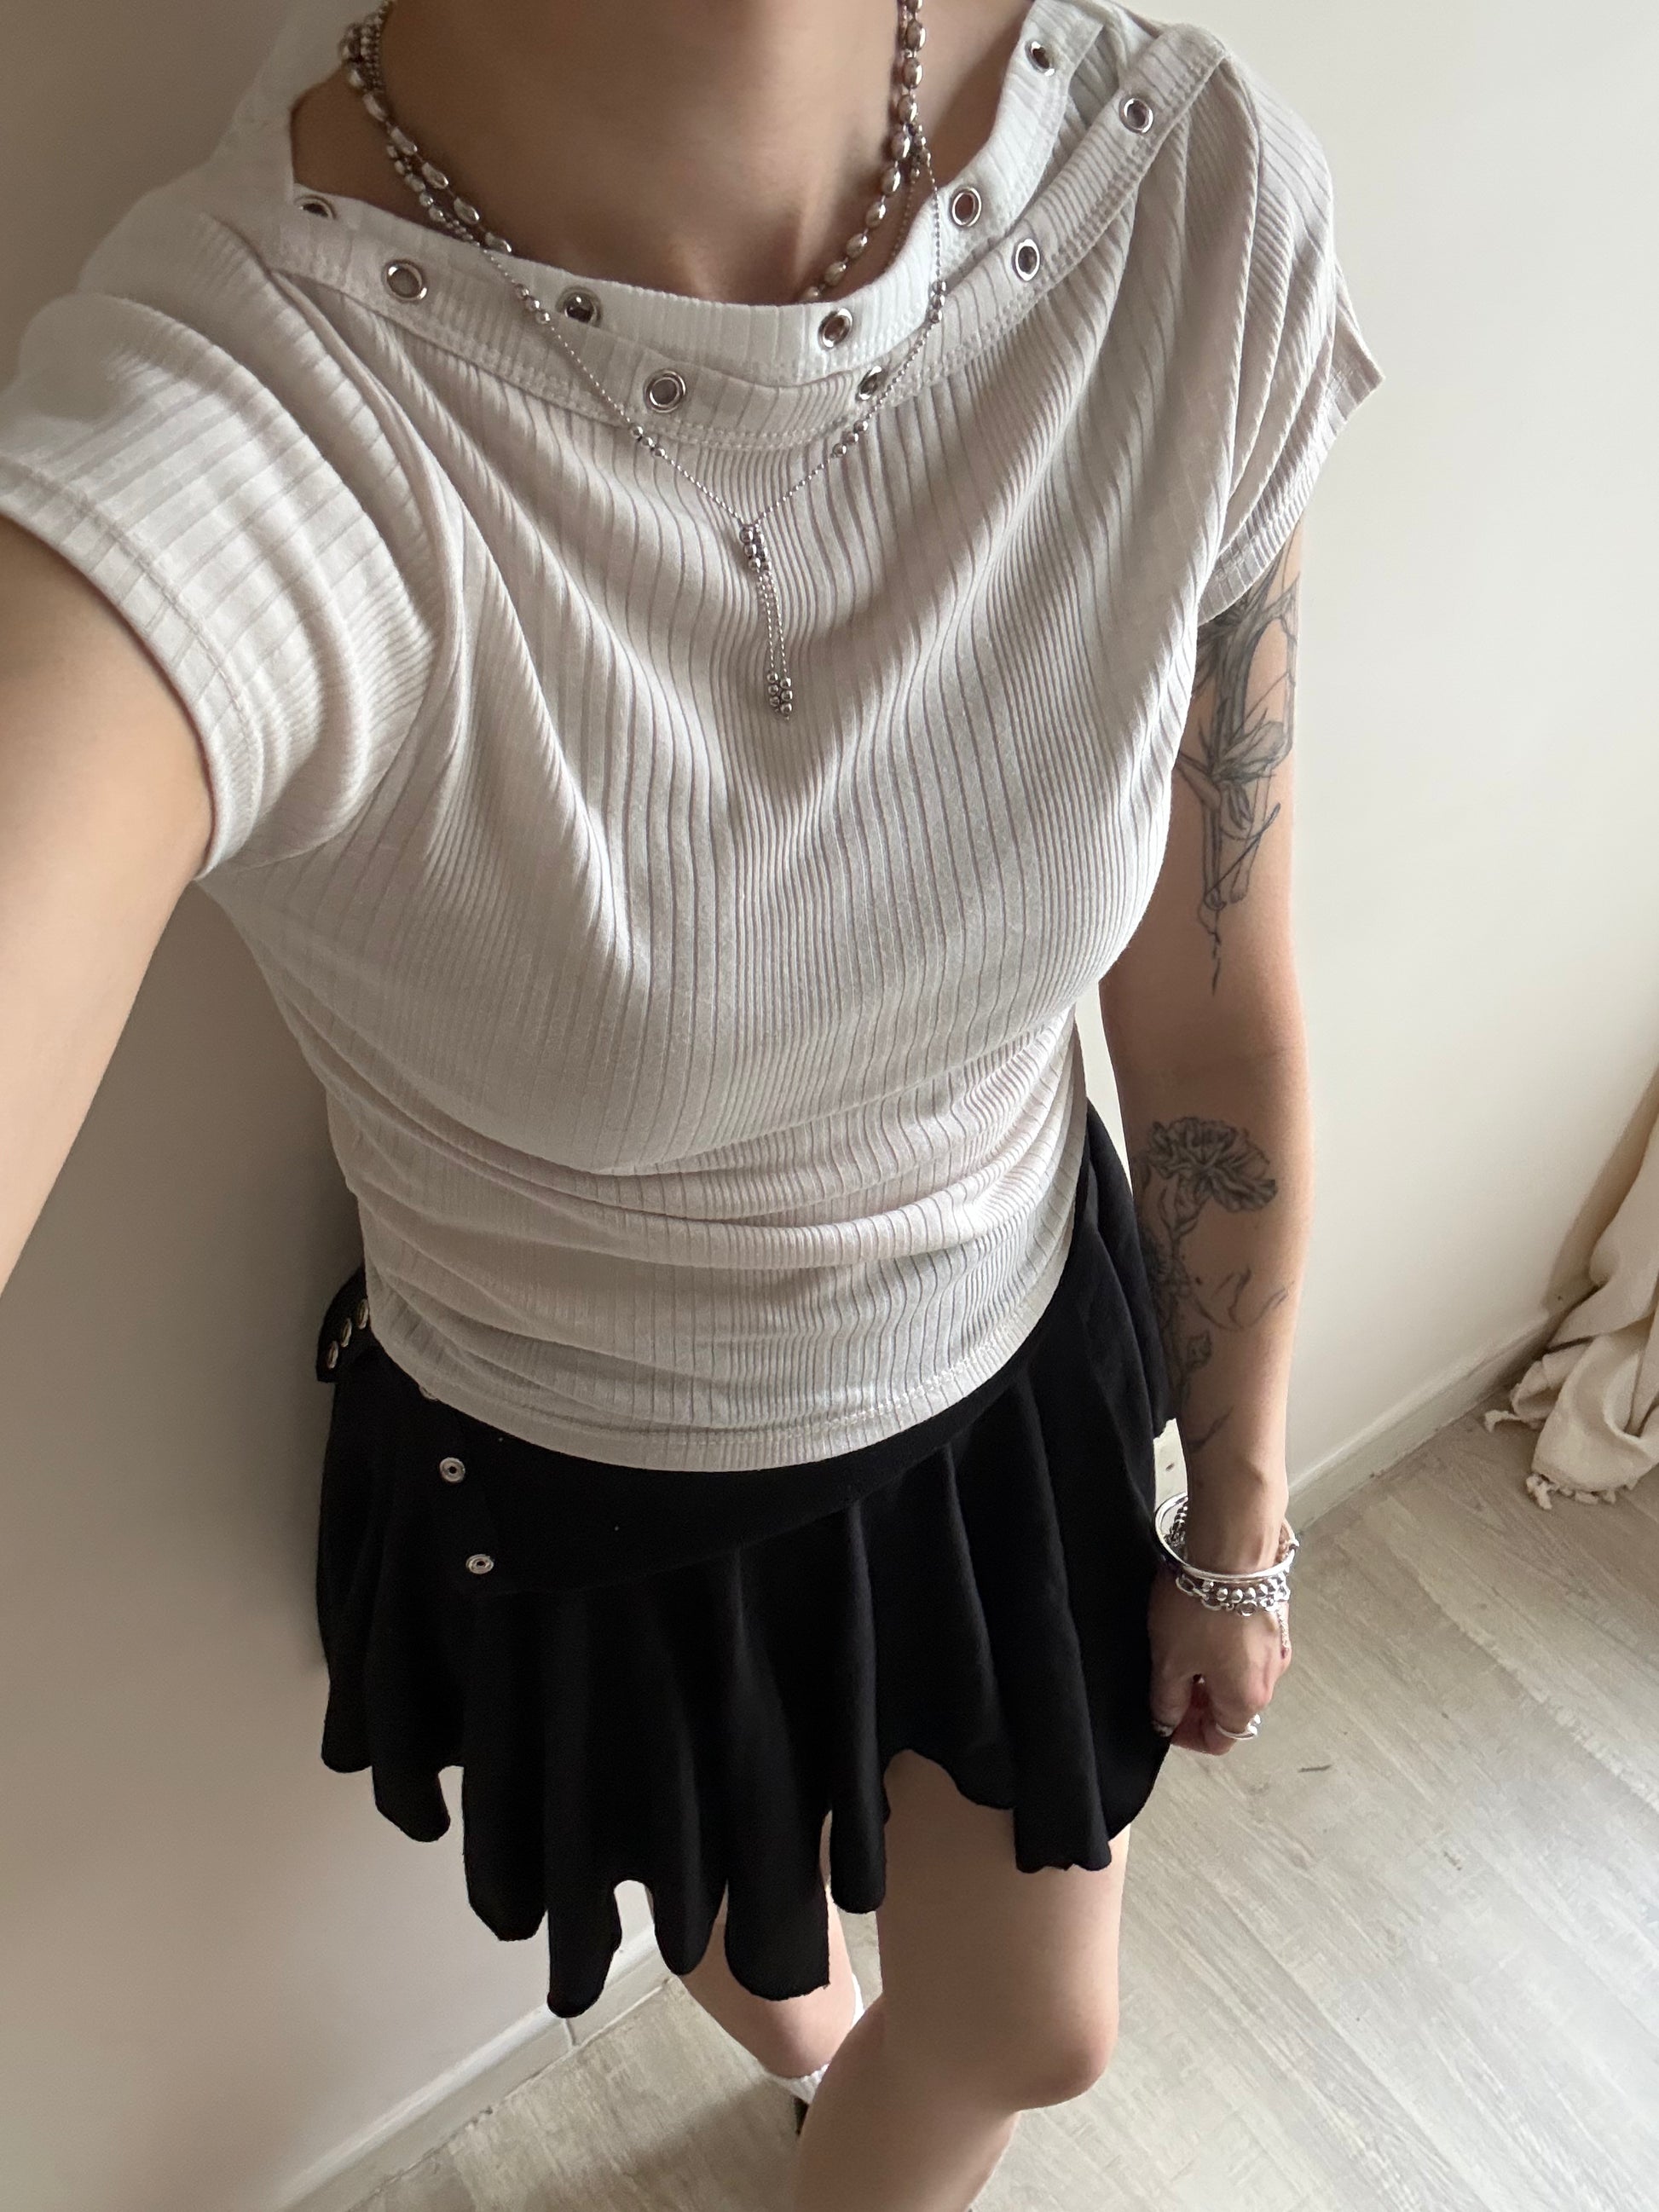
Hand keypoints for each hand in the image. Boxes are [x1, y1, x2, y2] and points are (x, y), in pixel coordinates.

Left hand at [1147, 1566, 1291, 1754]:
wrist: (1233, 1546)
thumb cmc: (1201, 1606)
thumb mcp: (1169, 1660)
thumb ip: (1166, 1699)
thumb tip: (1166, 1722)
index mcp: (1246, 1700)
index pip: (1221, 1740)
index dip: (1188, 1736)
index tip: (1163, 1719)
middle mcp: (1270, 1678)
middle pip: (1232, 1708)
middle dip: (1197, 1703)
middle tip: (1165, 1683)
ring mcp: (1276, 1645)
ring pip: (1239, 1676)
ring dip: (1210, 1674)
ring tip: (1178, 1648)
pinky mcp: (1275, 1616)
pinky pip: (1247, 1646)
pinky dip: (1224, 1648)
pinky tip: (1200, 1623)